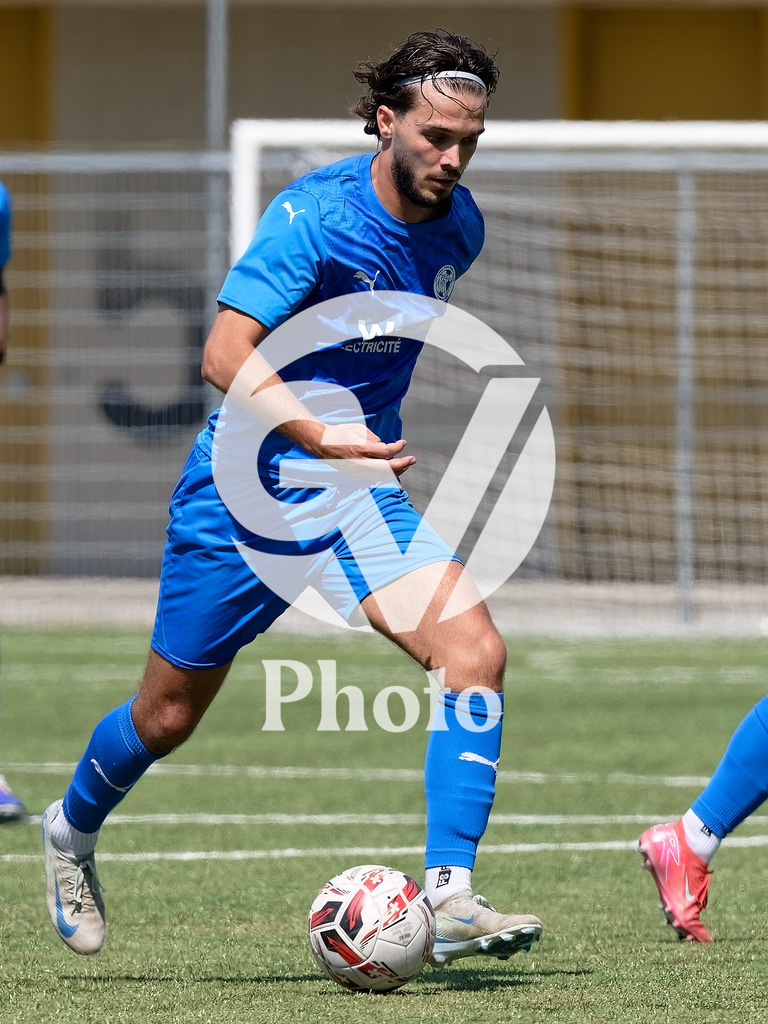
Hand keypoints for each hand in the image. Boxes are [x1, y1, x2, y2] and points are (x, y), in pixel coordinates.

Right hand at [300, 422, 416, 481]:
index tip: (403, 443)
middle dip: (402, 465)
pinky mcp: (356, 474)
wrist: (320, 443)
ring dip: (396, 471)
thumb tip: (384, 446)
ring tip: (406, 465)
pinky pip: (375, 477)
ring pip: (382, 476)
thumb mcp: (357, 429)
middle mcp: (360, 463)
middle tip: (413, 459)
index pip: (385, 452)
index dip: (397, 448)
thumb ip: (372, 438)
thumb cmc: (339, 433)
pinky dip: (386, 474)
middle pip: (387, 468)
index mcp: (360, 449)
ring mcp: (357, 471)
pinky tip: (393, 470)